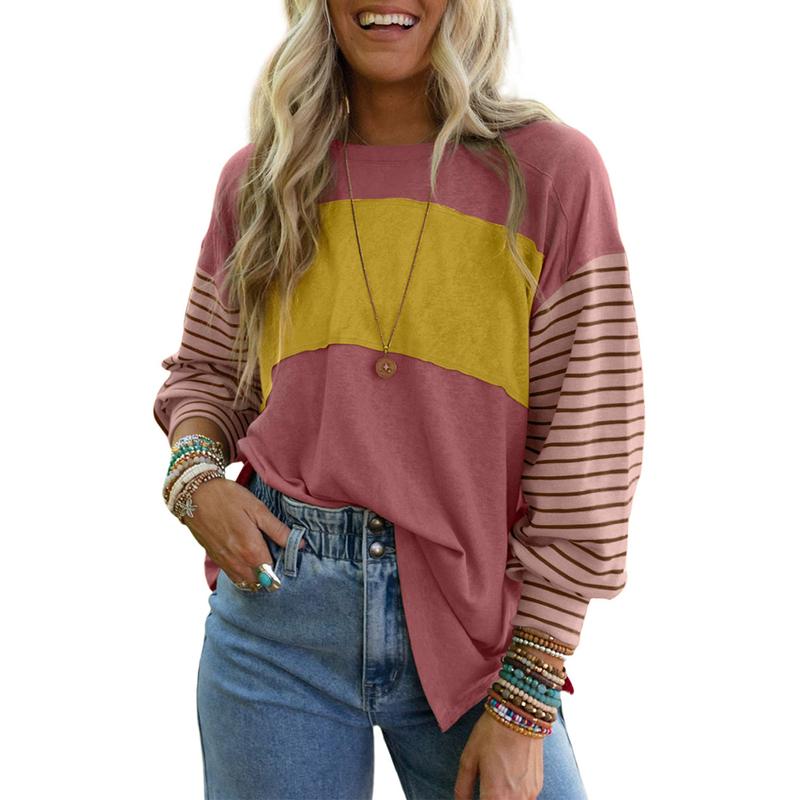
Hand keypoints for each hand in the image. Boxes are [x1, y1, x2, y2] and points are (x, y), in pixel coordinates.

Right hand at [180, 478, 301, 586]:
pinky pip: (232, 576)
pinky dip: (242, 574)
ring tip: (262, 560)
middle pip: (259, 583)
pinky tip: (247, 559)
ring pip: (245, 583)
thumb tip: (299, 545)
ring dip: (256, 577)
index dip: (281, 568)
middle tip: (275, 558)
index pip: (272, 574)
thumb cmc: (229, 498)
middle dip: (269, 576)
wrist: (195, 495)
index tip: (286, 558)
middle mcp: (237, 562)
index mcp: (251, 550)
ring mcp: (224, 562)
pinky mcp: (215, 559)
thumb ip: (278, 530)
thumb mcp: (258, 509)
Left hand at [454, 709, 542, 799]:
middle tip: (483, 791)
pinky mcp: (538, 786)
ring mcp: (530, 794)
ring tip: (495, 785)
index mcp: (495, 795)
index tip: (476, 796)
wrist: (521, 714)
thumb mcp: (469, 758)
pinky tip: (507, 782)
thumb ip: (462, 787)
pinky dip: (514, 797)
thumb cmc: (491, 733)